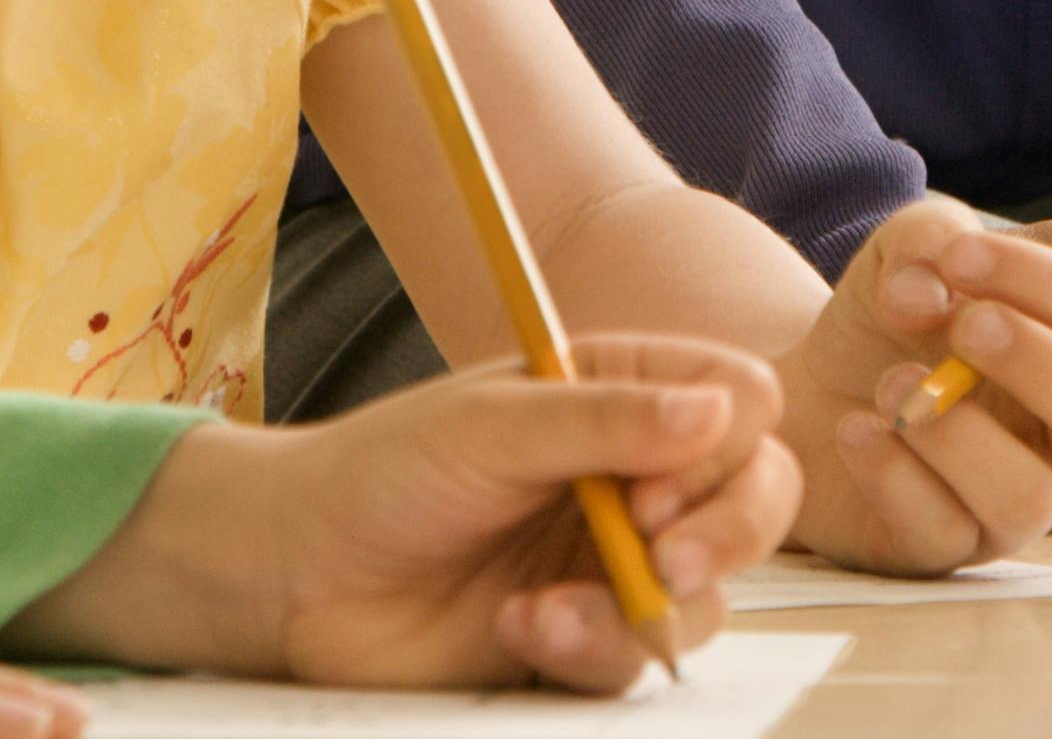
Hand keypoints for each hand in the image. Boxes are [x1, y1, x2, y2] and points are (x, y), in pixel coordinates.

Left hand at [12, 334, 793, 690]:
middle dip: (726, 533)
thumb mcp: (491, 425)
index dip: (726, 444)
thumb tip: (719, 411)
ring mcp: (611, 560)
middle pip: (754, 500)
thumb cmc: (379, 472)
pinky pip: (634, 657)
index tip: (664, 481)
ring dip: (641, 606)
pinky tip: (520, 626)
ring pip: (707, 595)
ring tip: (549, 604)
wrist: (297, 573)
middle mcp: (631, 476)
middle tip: (663, 556)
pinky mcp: (580, 637)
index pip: (737, 401)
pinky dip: (589, 647)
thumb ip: (605, 419)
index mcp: (618, 393)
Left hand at [773, 198, 1051, 569]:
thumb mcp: (905, 255)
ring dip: (956, 432)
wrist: (808, 392)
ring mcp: (1005, 504)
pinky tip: (855, 428)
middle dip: (1038, 362)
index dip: (1040, 281)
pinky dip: (892, 474)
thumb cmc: (884, 324)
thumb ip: (929, 239)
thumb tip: (925, 294)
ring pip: (1028, 497)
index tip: (959, 257)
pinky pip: (939, 532)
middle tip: (962, 324)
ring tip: (890, 384)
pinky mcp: (939, 548)